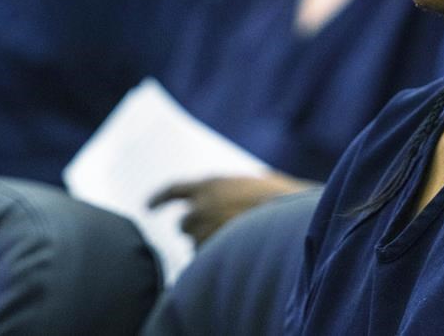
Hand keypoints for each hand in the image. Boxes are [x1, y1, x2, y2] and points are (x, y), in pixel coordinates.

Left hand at [149, 172, 313, 245]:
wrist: (295, 217)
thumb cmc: (282, 200)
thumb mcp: (256, 183)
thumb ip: (234, 189)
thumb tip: (228, 197)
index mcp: (211, 184)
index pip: (174, 190)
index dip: (159, 198)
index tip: (148, 206)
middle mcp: (203, 205)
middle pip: (184, 224)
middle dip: (197, 228)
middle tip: (220, 231)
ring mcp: (208, 229)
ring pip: (195, 244)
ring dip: (208, 244)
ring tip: (237, 241)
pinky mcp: (215, 251)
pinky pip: (205, 260)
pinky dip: (215, 259)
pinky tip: (234, 255)